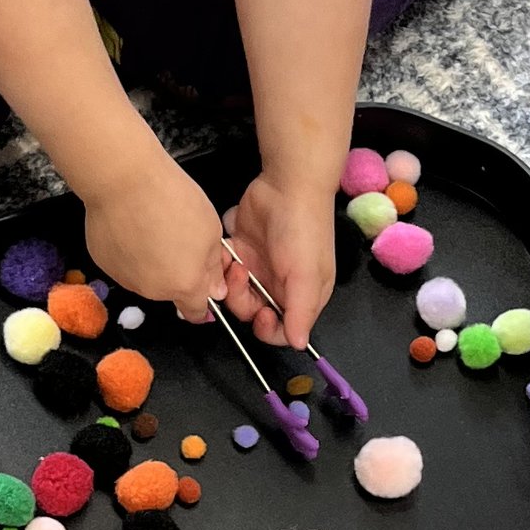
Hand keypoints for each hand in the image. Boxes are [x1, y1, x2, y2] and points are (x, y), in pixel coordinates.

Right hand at [81, 155, 228, 323]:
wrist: (123, 180)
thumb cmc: (169, 198)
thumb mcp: (210, 229)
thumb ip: (212, 266)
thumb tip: (215, 289)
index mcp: (184, 284)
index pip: (195, 312)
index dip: (201, 300)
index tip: (201, 285)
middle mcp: (153, 290)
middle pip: (170, 291)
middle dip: (176, 272)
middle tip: (177, 238)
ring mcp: (125, 278)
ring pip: (145, 277)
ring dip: (151, 261)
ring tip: (153, 227)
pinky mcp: (104, 263)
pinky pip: (123, 263)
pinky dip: (129, 251)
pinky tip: (132, 226)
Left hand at [221, 167, 336, 347]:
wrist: (288, 184)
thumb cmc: (304, 230)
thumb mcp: (307, 276)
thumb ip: (300, 312)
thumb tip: (300, 345)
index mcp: (302, 296)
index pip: (282, 331)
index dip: (268, 329)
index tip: (260, 314)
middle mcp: (280, 285)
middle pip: (252, 313)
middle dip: (243, 300)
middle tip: (243, 277)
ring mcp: (259, 267)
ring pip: (234, 292)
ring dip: (231, 281)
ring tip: (236, 261)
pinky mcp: (242, 249)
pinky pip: (224, 268)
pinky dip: (222, 262)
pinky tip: (229, 248)